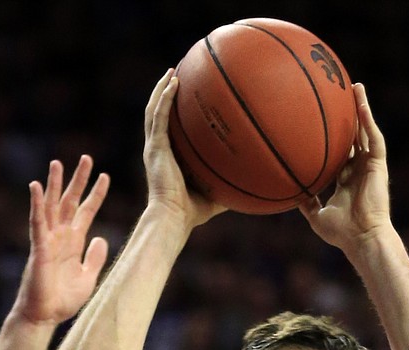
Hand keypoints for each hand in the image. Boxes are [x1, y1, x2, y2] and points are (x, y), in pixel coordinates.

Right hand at [13, 156, 109, 325]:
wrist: (45, 317)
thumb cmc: (63, 300)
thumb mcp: (88, 278)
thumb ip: (95, 258)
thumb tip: (102, 238)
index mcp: (74, 242)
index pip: (86, 212)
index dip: (96, 194)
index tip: (106, 176)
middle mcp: (61, 236)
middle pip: (70, 202)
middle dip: (78, 180)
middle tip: (87, 158)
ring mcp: (48, 240)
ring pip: (51, 206)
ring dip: (54, 184)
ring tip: (57, 162)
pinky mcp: (38, 248)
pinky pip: (36, 222)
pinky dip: (35, 204)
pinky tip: (34, 186)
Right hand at [143, 70, 224, 229]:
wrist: (173, 218)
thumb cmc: (191, 212)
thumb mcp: (216, 195)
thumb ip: (229, 186)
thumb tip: (254, 184)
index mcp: (168, 158)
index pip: (169, 129)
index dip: (173, 112)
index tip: (184, 97)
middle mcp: (158, 149)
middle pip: (158, 114)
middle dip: (165, 93)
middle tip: (176, 74)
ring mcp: (155, 147)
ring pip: (154, 110)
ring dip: (162, 88)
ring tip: (172, 71)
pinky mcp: (155, 148)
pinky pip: (159, 116)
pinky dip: (165, 98)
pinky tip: (173, 81)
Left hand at [299, 83, 390, 250]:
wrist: (362, 238)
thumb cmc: (341, 233)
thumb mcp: (315, 215)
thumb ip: (305, 201)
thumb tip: (288, 192)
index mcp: (346, 181)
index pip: (339, 154)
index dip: (333, 139)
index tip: (321, 124)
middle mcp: (358, 170)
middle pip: (353, 138)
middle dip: (347, 118)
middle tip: (338, 96)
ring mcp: (369, 166)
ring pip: (365, 131)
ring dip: (361, 109)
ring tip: (354, 87)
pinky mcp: (378, 165)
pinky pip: (373, 138)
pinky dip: (368, 120)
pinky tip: (360, 102)